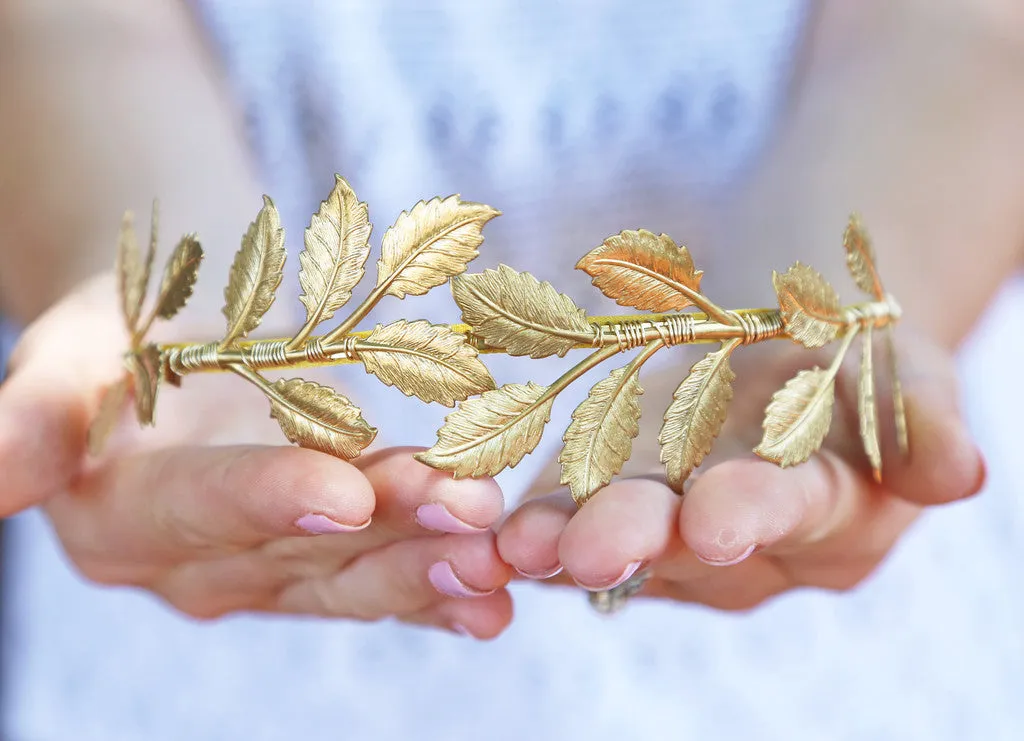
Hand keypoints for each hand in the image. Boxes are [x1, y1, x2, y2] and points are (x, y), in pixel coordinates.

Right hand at [0, 274, 511, 636]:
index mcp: (125, 522)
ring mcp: (275, 572)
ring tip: (501, 553)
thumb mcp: (64, 356)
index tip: (344, 490)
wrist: (190, 341)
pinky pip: (388, 581)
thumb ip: (29, 420)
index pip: (200, 511)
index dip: (267, 500)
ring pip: (358, 576)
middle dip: (389, 535)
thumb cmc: (124, 333)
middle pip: (302, 555)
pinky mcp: (330, 562)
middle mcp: (202, 567)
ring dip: (433, 565)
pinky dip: (445, 588)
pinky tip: (502, 591)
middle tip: (469, 516)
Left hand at [497, 329, 984, 609]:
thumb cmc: (849, 343)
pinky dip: (518, 515)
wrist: (778, 327)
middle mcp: (735, 538)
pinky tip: (475, 518)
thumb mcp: (896, 364)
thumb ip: (920, 420)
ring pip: (608, 534)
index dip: (753, 515)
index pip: (789, 516)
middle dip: (637, 539)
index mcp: (823, 513)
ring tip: (513, 543)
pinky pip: (553, 512)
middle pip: (685, 541)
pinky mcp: (595, 494)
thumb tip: (965, 476)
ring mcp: (660, 521)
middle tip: (588, 550)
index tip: (717, 521)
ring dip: (557, 539)